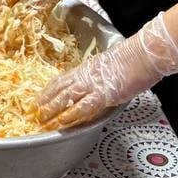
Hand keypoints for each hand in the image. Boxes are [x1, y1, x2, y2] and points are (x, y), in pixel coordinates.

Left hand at [37, 12, 177, 127]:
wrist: (143, 54)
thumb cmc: (132, 58)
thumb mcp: (109, 65)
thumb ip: (99, 75)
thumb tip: (98, 83)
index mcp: (86, 68)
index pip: (61, 79)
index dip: (48, 90)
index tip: (39, 98)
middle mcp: (85, 75)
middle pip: (58, 89)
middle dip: (45, 102)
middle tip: (33, 112)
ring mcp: (92, 85)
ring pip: (65, 98)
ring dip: (52, 110)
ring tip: (42, 120)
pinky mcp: (103, 95)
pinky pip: (83, 107)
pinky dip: (71, 115)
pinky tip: (63, 122)